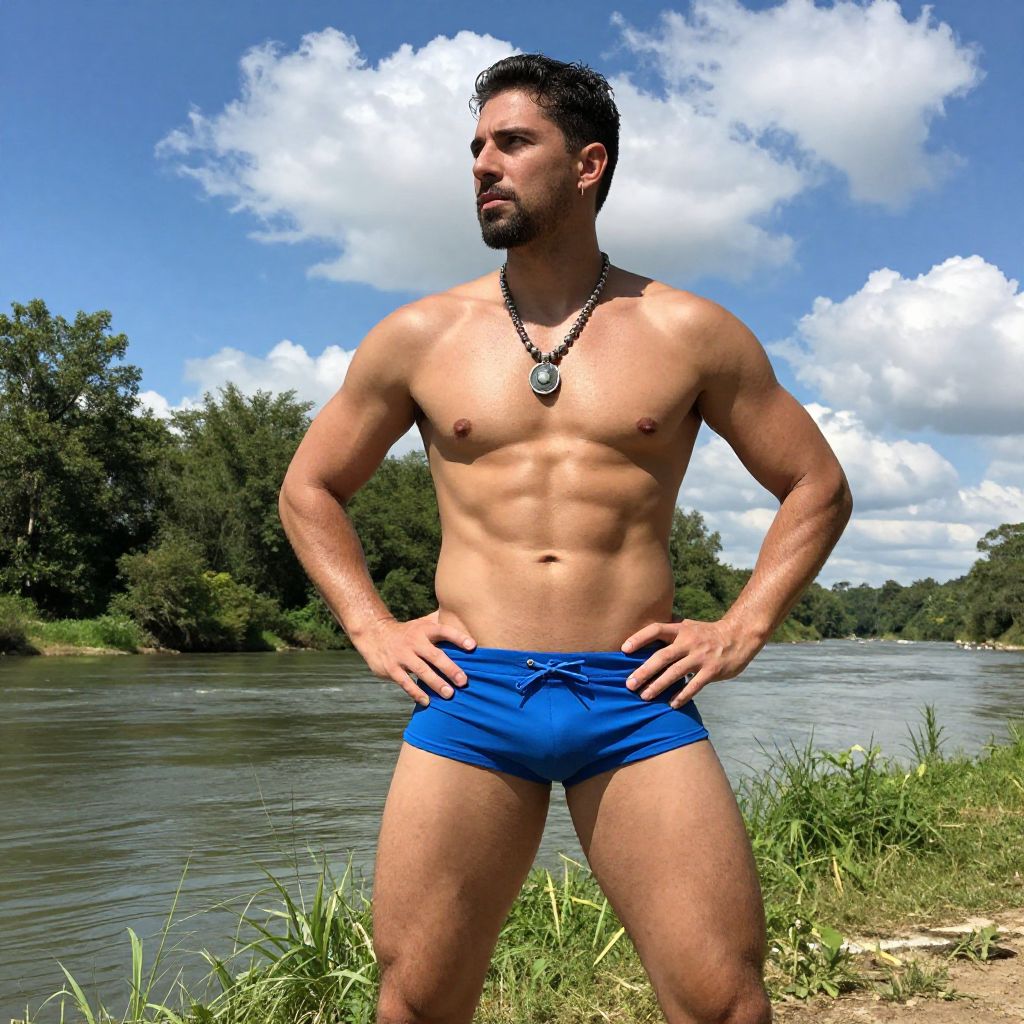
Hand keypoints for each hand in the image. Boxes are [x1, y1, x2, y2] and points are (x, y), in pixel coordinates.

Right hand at [358, 611, 475, 705]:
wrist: (374, 634)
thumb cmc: (408, 632)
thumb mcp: (422, 623)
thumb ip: (440, 621)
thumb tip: (464, 615)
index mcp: (424, 630)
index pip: (444, 631)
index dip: (458, 637)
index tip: (473, 646)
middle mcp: (414, 641)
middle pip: (434, 655)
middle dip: (450, 668)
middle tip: (463, 681)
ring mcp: (402, 656)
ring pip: (421, 671)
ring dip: (436, 683)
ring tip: (449, 694)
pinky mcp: (392, 669)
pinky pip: (405, 682)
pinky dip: (416, 692)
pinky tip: (427, 701)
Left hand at [620, 618, 761, 708]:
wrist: (738, 636)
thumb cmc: (706, 634)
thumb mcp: (688, 626)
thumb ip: (669, 632)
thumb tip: (642, 637)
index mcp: (680, 629)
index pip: (656, 630)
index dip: (639, 638)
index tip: (624, 649)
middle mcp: (689, 642)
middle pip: (662, 656)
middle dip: (644, 671)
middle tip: (629, 684)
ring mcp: (701, 657)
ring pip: (676, 673)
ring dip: (659, 686)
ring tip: (645, 696)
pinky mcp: (712, 670)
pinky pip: (694, 685)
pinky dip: (682, 696)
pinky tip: (671, 704)